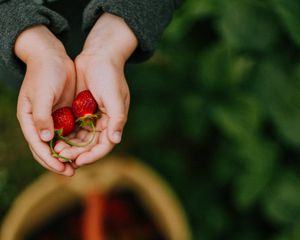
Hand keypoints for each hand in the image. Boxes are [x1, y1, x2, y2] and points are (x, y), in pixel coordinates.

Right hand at [15, 25, 75, 175]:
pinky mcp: (63, 114)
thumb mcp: (42, 94)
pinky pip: (69, 132)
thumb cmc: (44, 73)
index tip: (62, 169)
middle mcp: (39, 122)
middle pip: (47, 148)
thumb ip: (42, 116)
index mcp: (29, 119)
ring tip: (79, 164)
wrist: (53, 57)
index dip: (49, 159)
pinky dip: (74, 141)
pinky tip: (84, 147)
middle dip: (59, 161)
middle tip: (72, 171)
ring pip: (59, 142)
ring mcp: (51, 119)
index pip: (37, 145)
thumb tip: (44, 139)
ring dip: (68, 154)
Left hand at [54, 13, 136, 165]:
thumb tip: (116, 140)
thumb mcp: (114, 96)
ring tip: (56, 150)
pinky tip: (55, 137)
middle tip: (62, 156)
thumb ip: (117, 118)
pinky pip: (73, 127)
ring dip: (70, 145)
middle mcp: (104, 122)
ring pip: (81, 138)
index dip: (93, 155)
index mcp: (114, 121)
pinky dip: (66, 134)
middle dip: (78, 152)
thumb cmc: (109, 75)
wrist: (98, 56)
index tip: (79, 161)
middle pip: (91, 145)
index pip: (105, 145)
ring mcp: (92, 117)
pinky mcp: (81, 111)